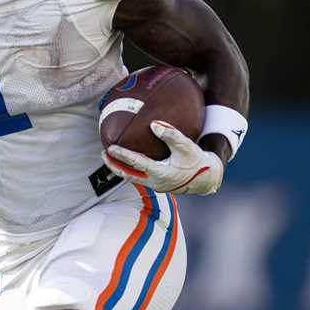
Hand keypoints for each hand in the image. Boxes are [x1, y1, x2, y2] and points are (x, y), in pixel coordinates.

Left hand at [102, 120, 223, 194]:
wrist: (206, 179)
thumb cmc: (196, 161)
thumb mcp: (187, 146)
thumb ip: (171, 135)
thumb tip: (153, 124)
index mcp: (162, 174)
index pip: (137, 164)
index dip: (123, 155)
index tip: (110, 147)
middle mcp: (156, 183)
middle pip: (129, 175)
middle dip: (114, 165)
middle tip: (103, 154)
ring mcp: (155, 185)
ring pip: (132, 178)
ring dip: (120, 168)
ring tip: (109, 157)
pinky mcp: (157, 184)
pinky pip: (138, 177)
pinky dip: (129, 169)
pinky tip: (124, 161)